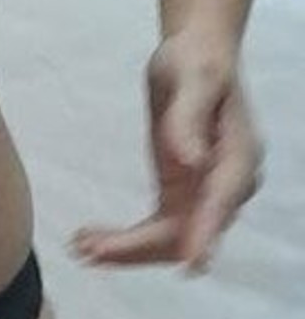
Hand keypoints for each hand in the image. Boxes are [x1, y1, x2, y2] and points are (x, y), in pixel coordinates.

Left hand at [69, 34, 264, 274]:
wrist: (195, 54)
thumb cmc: (197, 60)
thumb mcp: (193, 78)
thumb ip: (190, 118)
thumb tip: (193, 162)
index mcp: (238, 157)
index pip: (221, 202)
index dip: (205, 233)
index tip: (188, 264)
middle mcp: (226, 185)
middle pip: (190, 232)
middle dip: (142, 248)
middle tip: (90, 249)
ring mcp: (202, 194)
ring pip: (169, 240)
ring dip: (127, 251)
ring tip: (81, 246)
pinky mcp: (181, 194)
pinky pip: (156, 229)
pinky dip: (125, 240)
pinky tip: (91, 238)